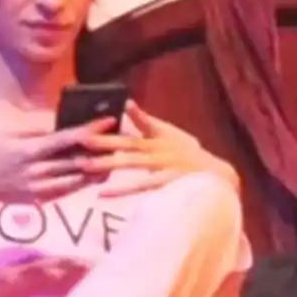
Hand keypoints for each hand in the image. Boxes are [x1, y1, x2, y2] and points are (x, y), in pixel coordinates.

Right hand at [0, 120, 113, 206]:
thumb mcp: (5, 134)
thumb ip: (34, 128)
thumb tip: (60, 120)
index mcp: (28, 152)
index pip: (67, 139)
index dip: (91, 129)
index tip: (109, 119)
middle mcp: (38, 173)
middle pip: (79, 161)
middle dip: (103, 149)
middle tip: (122, 136)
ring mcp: (41, 190)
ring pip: (80, 178)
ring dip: (100, 166)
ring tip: (117, 152)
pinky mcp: (43, 200)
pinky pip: (71, 189)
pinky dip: (86, 179)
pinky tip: (98, 169)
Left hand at [80, 102, 237, 197]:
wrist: (217, 177)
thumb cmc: (189, 155)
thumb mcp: (170, 133)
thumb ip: (146, 121)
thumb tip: (128, 103)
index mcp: (158, 136)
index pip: (133, 126)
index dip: (111, 124)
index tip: (89, 120)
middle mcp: (158, 148)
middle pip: (126, 144)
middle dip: (102, 142)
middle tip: (79, 139)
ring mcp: (162, 165)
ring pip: (130, 163)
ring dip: (107, 164)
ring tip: (84, 166)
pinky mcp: (166, 182)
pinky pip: (140, 186)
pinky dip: (121, 190)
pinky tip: (102, 193)